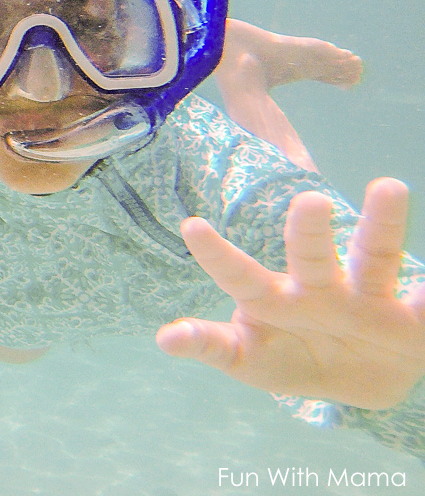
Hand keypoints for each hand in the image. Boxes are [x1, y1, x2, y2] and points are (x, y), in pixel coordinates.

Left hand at [156, 178, 424, 408]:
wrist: (358, 376)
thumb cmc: (292, 356)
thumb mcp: (250, 360)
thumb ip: (212, 345)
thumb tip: (163, 338)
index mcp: (276, 300)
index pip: (242, 275)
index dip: (217, 256)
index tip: (190, 226)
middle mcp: (321, 289)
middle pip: (311, 255)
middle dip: (307, 230)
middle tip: (309, 202)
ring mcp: (368, 299)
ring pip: (375, 256)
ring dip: (381, 224)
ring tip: (388, 187)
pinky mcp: (414, 321)